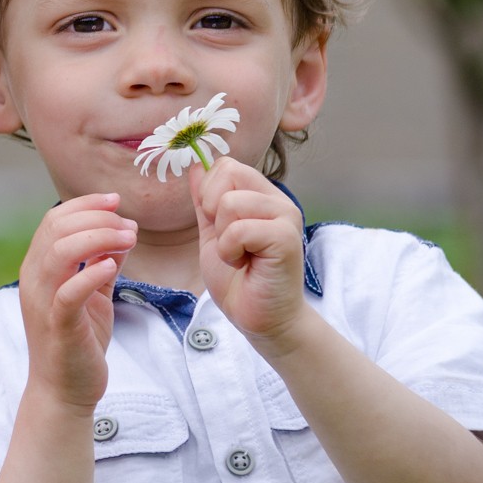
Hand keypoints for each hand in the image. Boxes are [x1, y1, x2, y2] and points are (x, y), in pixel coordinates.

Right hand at [18, 194, 133, 411]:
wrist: (66, 390)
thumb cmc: (79, 341)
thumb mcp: (94, 295)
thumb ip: (101, 263)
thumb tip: (122, 231)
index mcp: (39, 268)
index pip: (54, 220)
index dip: (85, 205)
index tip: (116, 201)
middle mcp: (34, 280)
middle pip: (56, 229)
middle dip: (96, 217)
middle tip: (129, 224)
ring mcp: (42, 302)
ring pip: (58, 252)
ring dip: (98, 237)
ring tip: (129, 239)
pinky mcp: (58, 326)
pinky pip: (68, 292)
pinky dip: (91, 273)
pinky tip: (114, 265)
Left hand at [193, 159, 310, 350]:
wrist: (260, 318)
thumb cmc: (239, 279)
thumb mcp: (212, 233)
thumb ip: (205, 201)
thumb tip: (196, 167)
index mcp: (260, 196)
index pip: (225, 165)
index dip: (208, 191)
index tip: (215, 222)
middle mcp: (277, 200)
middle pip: (228, 173)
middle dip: (212, 210)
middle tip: (228, 240)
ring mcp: (286, 217)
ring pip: (231, 202)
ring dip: (223, 237)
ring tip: (238, 255)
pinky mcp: (287, 238)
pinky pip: (240, 229)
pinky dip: (231, 250)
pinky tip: (244, 264)